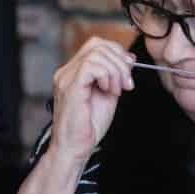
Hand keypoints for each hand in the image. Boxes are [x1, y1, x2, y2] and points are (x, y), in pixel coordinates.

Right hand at [49, 37, 134, 164]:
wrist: (75, 148)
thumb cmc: (88, 127)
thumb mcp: (108, 95)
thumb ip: (115, 76)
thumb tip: (128, 58)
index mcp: (74, 72)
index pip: (96, 45)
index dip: (117, 53)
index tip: (128, 71)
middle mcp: (67, 72)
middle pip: (97, 45)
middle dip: (120, 61)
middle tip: (126, 84)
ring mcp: (66, 78)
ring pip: (97, 53)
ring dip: (115, 71)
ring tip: (117, 90)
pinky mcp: (70, 87)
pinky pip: (92, 66)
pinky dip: (107, 75)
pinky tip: (109, 91)